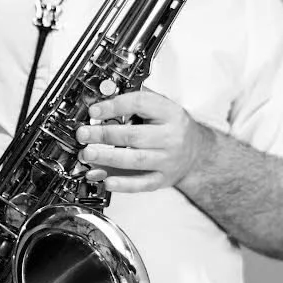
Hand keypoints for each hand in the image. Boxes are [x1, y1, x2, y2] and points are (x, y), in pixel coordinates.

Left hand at [75, 88, 206, 192]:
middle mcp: (171, 137)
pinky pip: (141, 183)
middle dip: (104, 135)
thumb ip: (134, 101)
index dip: (114, 106)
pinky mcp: (163, 179)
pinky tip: (105, 179)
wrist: (198, 151)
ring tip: (87, 154)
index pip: (140, 104)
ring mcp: (168, 160)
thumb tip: (104, 98)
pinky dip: (122, 183)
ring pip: (135, 160)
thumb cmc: (172, 126)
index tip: (94, 110)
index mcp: (170, 113)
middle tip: (83, 134)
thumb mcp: (160, 106)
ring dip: (107, 157)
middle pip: (134, 135)